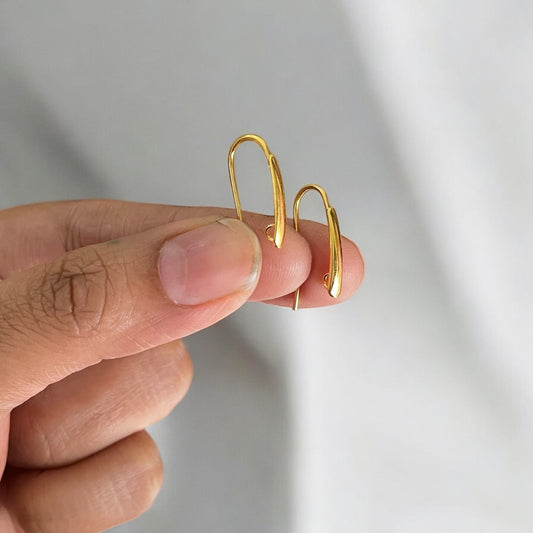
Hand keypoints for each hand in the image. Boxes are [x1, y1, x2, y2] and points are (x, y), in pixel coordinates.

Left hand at [0, 200, 363, 531]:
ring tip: (8, 457)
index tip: (313, 252)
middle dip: (124, 363)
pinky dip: (85, 497)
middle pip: (171, 321)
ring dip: (91, 438)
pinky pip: (140, 473)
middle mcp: (61, 321)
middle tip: (51, 393)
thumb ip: (94, 297)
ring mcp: (77, 395)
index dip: (243, 235)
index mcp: (24, 259)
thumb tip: (222, 257)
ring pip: (162, 399)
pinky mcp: (86, 468)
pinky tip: (24, 498)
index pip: (160, 227)